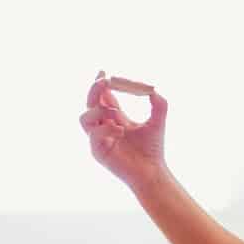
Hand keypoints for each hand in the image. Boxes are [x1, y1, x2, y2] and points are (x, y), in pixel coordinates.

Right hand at [79, 72, 168, 192]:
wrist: (153, 171)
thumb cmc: (153, 148)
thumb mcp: (158, 121)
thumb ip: (159, 104)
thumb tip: (152, 89)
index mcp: (114, 118)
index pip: (103, 97)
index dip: (101, 84)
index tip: (104, 72)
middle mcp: (103, 127)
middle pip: (90, 103)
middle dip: (94, 90)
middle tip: (105, 81)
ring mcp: (98, 139)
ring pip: (84, 118)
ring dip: (98, 110)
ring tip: (116, 113)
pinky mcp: (98, 152)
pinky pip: (94, 136)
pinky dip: (106, 129)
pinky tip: (121, 130)